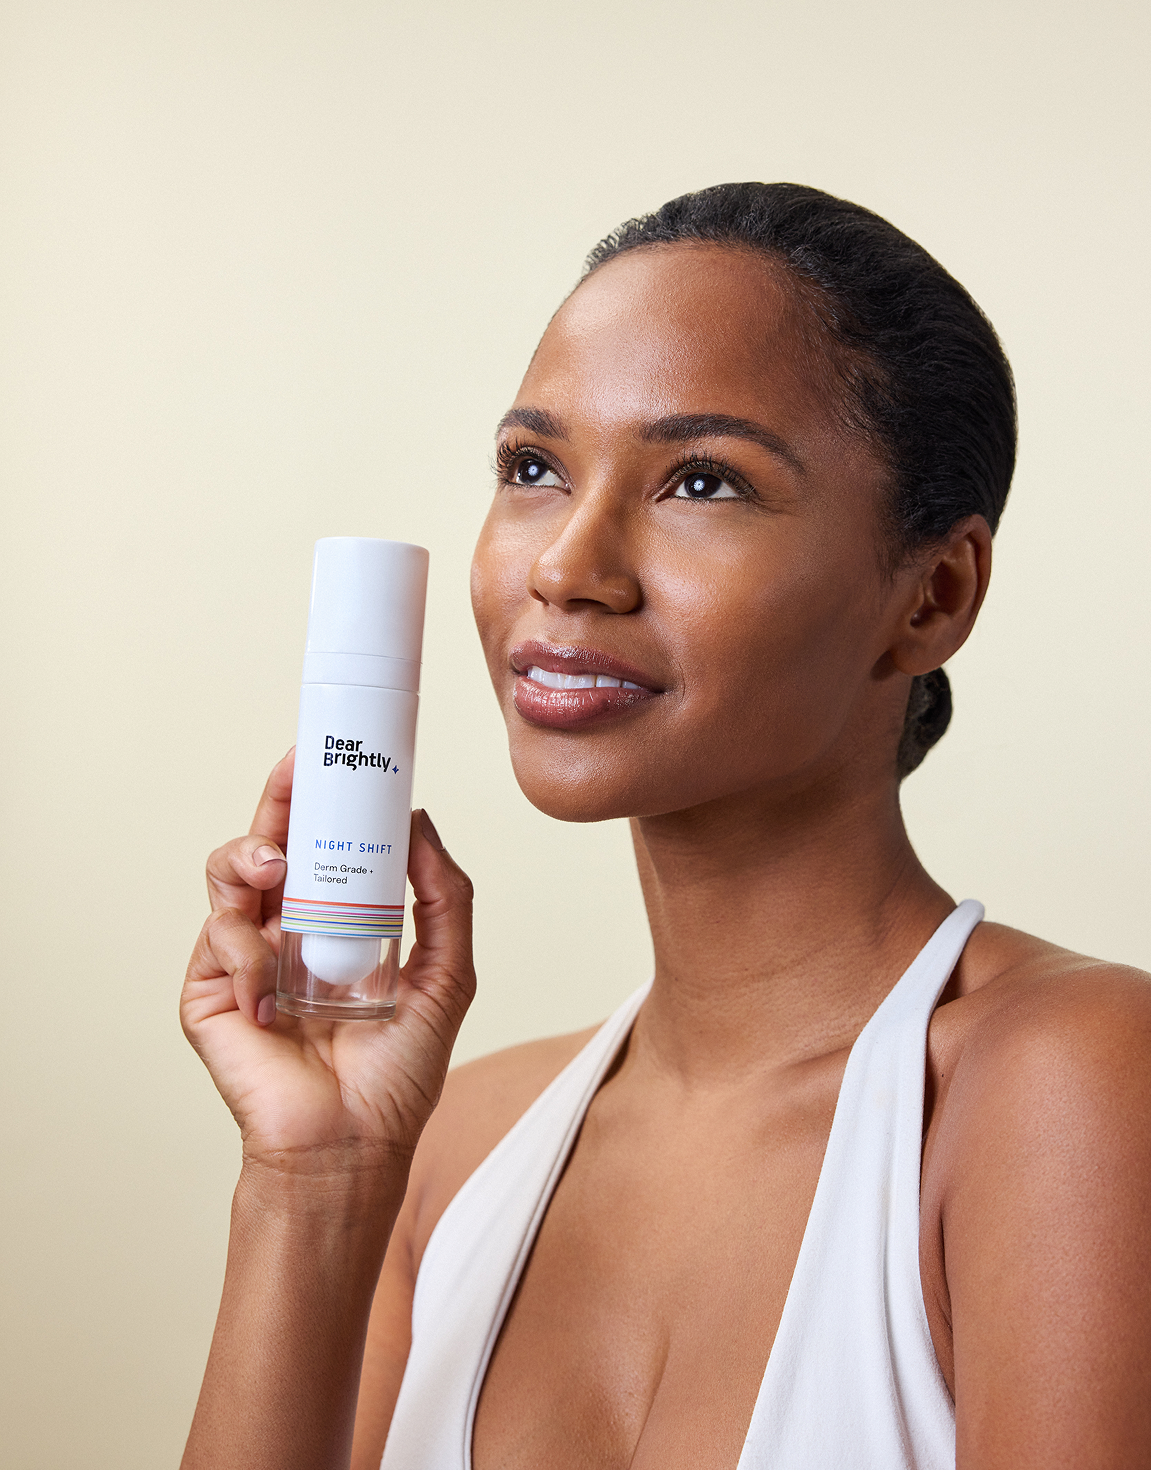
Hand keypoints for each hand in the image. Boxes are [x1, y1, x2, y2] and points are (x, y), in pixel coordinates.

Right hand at [181, 751, 475, 1178]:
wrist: (354, 1144)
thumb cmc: (398, 1071)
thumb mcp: (446, 972)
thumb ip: (445, 896)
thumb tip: (422, 820)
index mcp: (335, 923)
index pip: (321, 846)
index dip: (319, 801)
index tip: (331, 760)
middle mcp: (285, 931)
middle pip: (268, 845)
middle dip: (276, 802)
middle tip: (294, 772)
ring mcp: (242, 960)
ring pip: (228, 877)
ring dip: (249, 859)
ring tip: (276, 868)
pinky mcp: (209, 995)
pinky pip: (214, 940)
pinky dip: (242, 949)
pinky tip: (269, 984)